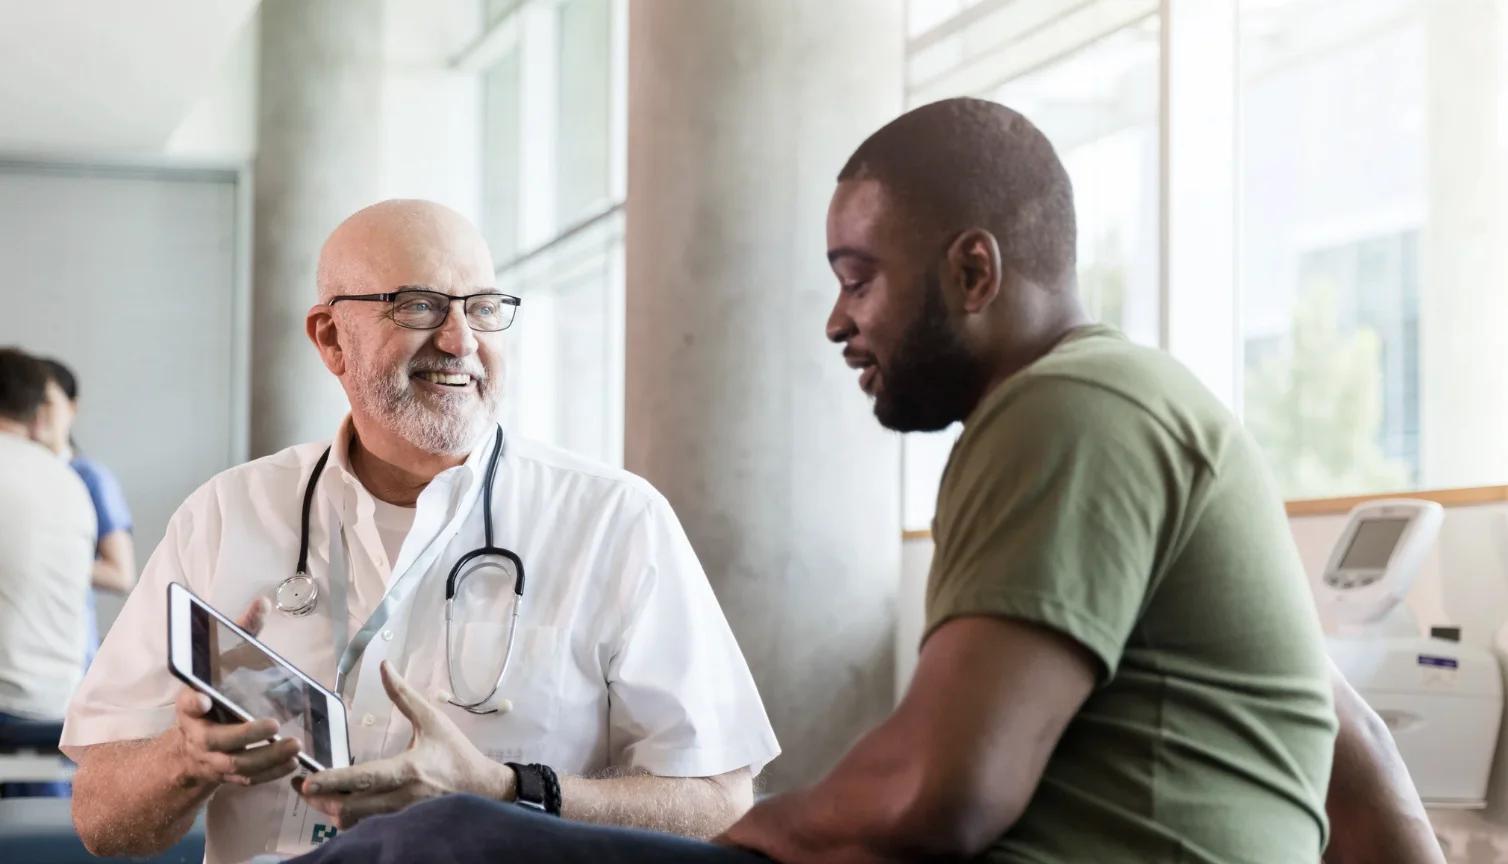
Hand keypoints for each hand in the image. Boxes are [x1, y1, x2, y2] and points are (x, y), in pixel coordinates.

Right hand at [171, 597, 301, 787]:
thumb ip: (241, 634)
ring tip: (295, 745)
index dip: (192, 702)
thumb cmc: (216, 693)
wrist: (195, 742)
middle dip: (245, 735)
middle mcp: (198, 734)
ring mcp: (211, 758)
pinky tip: (294, 763)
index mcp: (192, 705)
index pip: (186, 703)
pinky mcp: (227, 775)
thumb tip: (263, 602)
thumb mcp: (224, 662)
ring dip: (267, 758)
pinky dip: (271, 774)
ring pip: (236, 765)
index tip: (201, 698)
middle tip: (272, 725)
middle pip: (217, 740)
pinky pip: (249, 780)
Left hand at [297, 660, 513, 829]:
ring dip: (334, 811)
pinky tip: (344, 806)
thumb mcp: (433, 721)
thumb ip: (404, 696)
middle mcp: (403, 797)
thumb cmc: (456, 753)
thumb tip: (385, 667)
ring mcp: (403, 817)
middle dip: (322, 801)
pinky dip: (351, 819)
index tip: (308, 782)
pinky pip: (368, 828)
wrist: (484, 789)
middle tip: (304, 789)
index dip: (334, 781)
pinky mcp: (404, 827)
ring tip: (320, 797)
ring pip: (356, 823)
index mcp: (409, 770)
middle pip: (351, 808)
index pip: (364, 779)